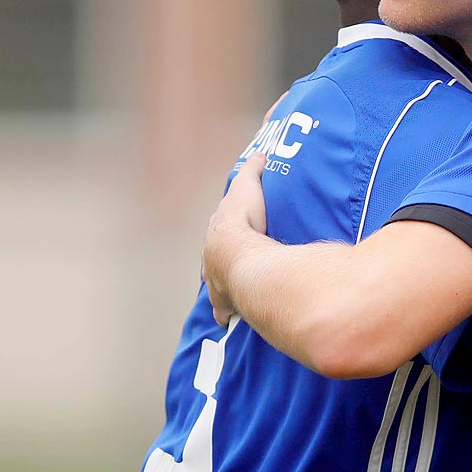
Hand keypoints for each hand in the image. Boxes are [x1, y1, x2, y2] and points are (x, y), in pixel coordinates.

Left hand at [202, 159, 267, 325]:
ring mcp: (216, 281)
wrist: (236, 254)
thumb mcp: (248, 187)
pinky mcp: (225, 301)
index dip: (224, 228)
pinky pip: (224, 308)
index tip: (230, 230)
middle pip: (211, 259)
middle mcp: (211, 258)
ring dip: (222, 289)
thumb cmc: (244, 221)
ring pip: (215, 285)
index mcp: (218, 232)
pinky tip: (226, 319)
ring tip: (230, 294)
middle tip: (229, 263)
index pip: (218, 228)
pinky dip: (226, 312)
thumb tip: (260, 152)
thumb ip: (254, 170)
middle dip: (218, 261)